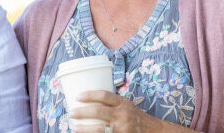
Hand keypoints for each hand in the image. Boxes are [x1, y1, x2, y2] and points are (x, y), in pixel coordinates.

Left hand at [69, 90, 192, 132]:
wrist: (152, 131)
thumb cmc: (134, 116)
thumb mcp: (126, 105)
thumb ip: (110, 102)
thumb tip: (86, 98)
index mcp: (123, 103)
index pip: (105, 95)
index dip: (90, 95)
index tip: (78, 97)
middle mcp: (122, 115)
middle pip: (98, 111)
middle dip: (82, 112)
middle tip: (71, 113)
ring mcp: (122, 129)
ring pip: (99, 129)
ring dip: (84, 129)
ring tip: (74, 127)